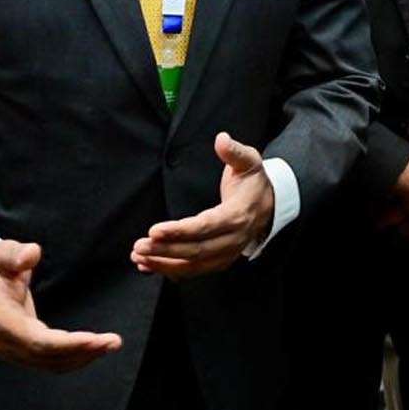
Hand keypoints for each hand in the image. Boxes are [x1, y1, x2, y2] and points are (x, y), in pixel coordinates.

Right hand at [0, 240, 122, 371]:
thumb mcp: (2, 254)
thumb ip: (16, 254)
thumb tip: (31, 254)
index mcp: (1, 319)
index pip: (36, 340)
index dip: (65, 343)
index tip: (93, 338)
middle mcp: (5, 341)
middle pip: (48, 356)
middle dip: (82, 351)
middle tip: (113, 342)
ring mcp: (13, 350)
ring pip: (52, 363)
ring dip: (83, 357)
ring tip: (110, 344)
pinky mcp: (23, 351)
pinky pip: (51, 362)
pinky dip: (74, 358)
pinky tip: (94, 349)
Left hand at [132, 133, 274, 278]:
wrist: (269, 205)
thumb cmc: (254, 183)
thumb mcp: (249, 161)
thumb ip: (234, 151)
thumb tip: (221, 139)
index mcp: (237, 216)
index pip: (206, 227)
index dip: (179, 231)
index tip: (154, 230)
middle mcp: (233, 239)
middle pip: (196, 250)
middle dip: (165, 250)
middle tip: (140, 246)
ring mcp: (226, 253)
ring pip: (193, 265)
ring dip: (164, 263)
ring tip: (139, 257)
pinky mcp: (218, 260)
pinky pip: (194, 270)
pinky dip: (170, 270)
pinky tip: (149, 266)